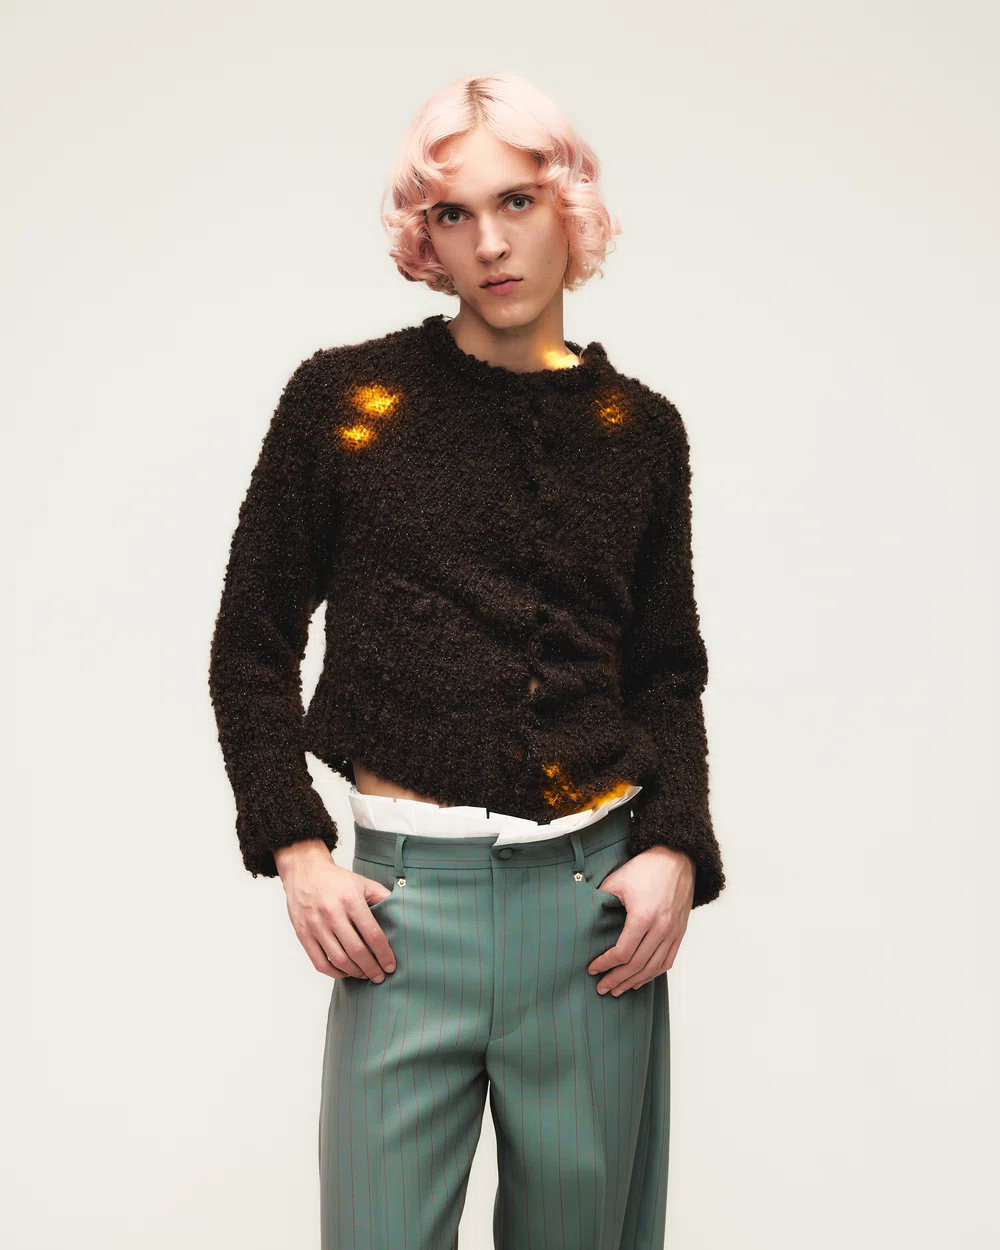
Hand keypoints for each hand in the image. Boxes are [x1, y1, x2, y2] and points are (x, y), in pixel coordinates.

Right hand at [272, 840, 396, 981]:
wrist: (305, 872)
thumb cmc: (337, 880)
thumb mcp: (363, 883)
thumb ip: (382, 897)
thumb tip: (402, 913)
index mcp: (351, 900)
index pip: (372, 934)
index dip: (384, 954)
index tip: (391, 966)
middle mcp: (332, 914)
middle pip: (356, 951)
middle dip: (372, 968)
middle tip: (380, 977)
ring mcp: (316, 925)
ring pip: (339, 960)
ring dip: (355, 973)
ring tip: (365, 975)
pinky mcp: (303, 934)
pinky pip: (320, 962)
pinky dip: (334, 973)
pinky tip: (345, 972)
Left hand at [587, 845, 694, 994]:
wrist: (678, 858)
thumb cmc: (646, 868)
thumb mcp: (618, 880)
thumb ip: (601, 900)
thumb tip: (584, 916)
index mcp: (643, 917)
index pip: (622, 953)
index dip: (606, 964)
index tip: (593, 969)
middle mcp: (661, 928)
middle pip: (637, 965)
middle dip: (617, 979)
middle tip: (602, 988)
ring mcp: (673, 932)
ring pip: (653, 968)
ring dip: (634, 982)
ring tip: (619, 989)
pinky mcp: (680, 932)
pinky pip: (667, 961)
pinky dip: (653, 974)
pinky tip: (640, 980)